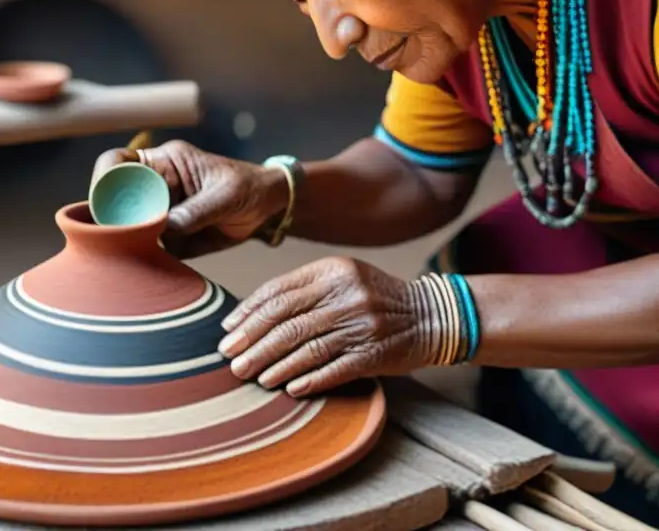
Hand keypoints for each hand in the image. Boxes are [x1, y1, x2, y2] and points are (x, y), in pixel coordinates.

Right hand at [90, 140, 286, 258]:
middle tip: (121, 239)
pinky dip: (145, 259)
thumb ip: (199, 209)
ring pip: (125, 227)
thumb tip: (168, 226)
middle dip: (112, 219)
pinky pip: (147, 249)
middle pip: (114, 199)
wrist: (267, 209)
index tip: (107, 206)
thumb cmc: (249, 188)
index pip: (117, 163)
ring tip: (133, 257)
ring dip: (126, 243)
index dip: (104, 181)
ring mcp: (157, 213)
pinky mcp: (167, 237)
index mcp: (164, 163)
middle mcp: (154, 186)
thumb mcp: (228, 195)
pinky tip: (150, 269)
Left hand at [217, 257, 428, 396]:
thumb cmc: (375, 298)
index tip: (228, 330)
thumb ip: (305, 290)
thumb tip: (252, 315)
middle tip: (231, 360)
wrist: (430, 316)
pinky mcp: (373, 354)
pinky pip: (333, 369)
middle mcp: (346, 294)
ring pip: (306, 347)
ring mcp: (361, 324)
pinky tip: (289, 388)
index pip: (279, 291)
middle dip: (254, 343)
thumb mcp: (343, 279)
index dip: (249, 312)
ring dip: (274, 366)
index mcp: (333, 271)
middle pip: (287, 321)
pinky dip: (308, 380)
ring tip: (254, 377)